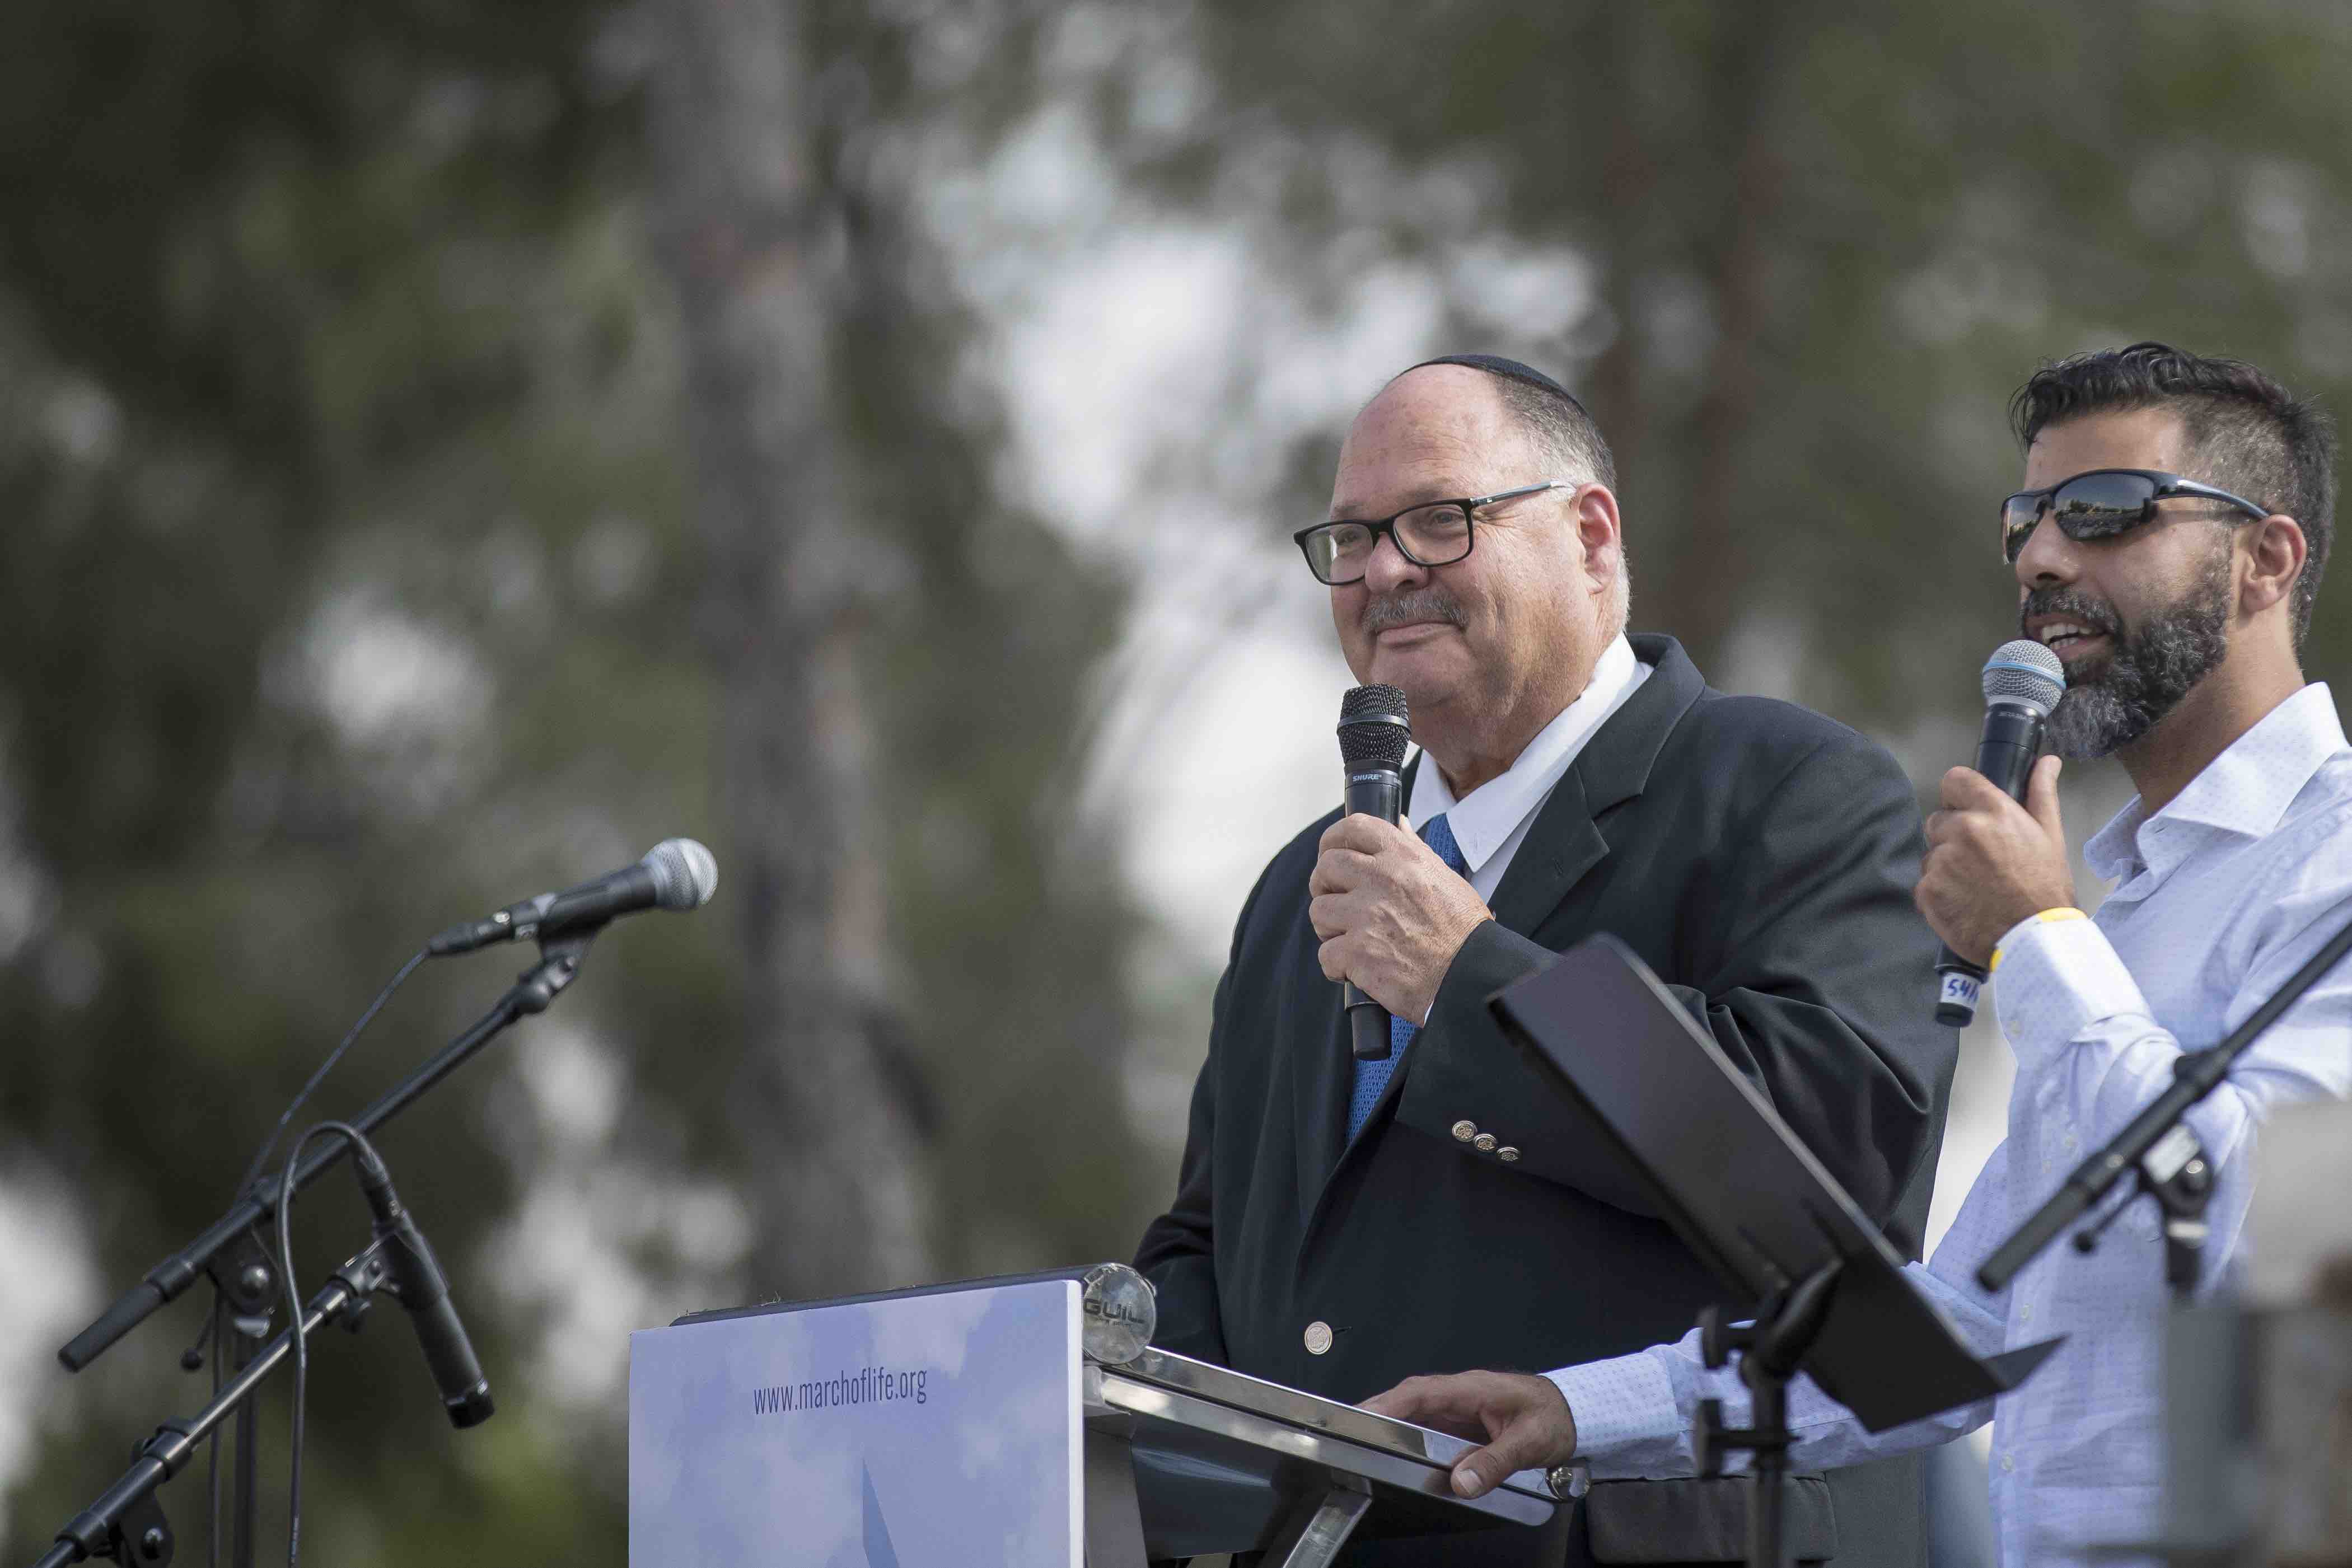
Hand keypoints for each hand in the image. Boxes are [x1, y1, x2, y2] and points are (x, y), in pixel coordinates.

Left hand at [1309, 814, 1491, 1024]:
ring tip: (1352, 940)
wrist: (1471, 975)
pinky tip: (1358, 970)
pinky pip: (1326, 954)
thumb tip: (1398, 824)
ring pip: (1319, 910)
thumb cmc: (1462, 931)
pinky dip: (1338, 966)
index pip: (1354, 827)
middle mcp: (1383, 880)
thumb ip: (1414, 849)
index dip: (1333, 839)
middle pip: (1326, 867)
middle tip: (1337, 903)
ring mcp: (1367, 916)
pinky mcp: (1357, 952)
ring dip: (1330, 928)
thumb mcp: (1446, 878)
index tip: (1329, 853)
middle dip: (1324, 886)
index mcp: (1404, 857)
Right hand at [1361, 1371, 1577, 1498]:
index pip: (1419, 1392)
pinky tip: (1399, 1454)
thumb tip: (1460, 1484)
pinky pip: (1429, 1428)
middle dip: (1377, 1414)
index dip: (1387, 1404)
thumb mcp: (1529, 1443)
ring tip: (1362, 1444)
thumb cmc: (1554, 1418)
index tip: (1361, 1417)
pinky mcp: (1462, 1423)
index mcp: (1470, 1389)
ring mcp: (1459, 1408)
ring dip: (1391, 1427)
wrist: (1574, 1413)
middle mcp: (1459, 1394)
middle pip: (1408, 1401)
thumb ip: (1495, 1462)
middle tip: (1346, 1433)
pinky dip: (1410, 1438)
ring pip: (1416, 1414)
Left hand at [1916, 754, 2073, 965]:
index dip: (1959, 795)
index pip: (1955, 780)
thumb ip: (2041, 793)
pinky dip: (1939, 893)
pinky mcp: (1927, 891)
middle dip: (1954, 836)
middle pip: (1939, 820)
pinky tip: (1965, 903)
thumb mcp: (2050, 836)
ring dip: (1946, 867)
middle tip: (1982, 862)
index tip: (1966, 810)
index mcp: (1994, 813)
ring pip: (1932, 854)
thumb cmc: (2045, 888)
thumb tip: (2047, 762)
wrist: (2035, 940)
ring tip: (1977, 887)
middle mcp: (1964, 831)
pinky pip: (1924, 883)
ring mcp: (1942, 862)